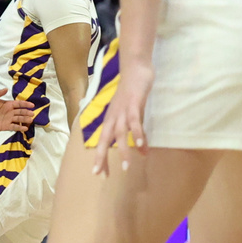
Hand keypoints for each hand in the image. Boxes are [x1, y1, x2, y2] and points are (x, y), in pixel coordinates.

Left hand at [0, 88, 34, 131]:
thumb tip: (6, 88)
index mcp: (9, 105)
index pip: (19, 104)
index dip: (26, 104)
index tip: (32, 105)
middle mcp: (11, 112)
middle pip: (21, 112)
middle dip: (27, 112)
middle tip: (32, 114)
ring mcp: (9, 119)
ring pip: (19, 119)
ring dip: (25, 120)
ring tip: (30, 120)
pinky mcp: (6, 126)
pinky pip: (14, 127)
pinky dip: (20, 128)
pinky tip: (25, 128)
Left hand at [93, 60, 152, 175]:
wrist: (135, 67)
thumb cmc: (132, 92)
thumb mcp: (132, 114)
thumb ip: (135, 131)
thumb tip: (141, 151)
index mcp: (111, 119)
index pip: (103, 141)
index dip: (101, 157)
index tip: (100, 174)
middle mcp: (113, 116)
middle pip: (105, 139)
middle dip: (102, 157)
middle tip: (101, 175)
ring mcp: (123, 109)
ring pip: (120, 134)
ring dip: (123, 151)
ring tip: (126, 168)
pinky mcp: (134, 103)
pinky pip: (135, 121)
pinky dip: (137, 133)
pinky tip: (140, 145)